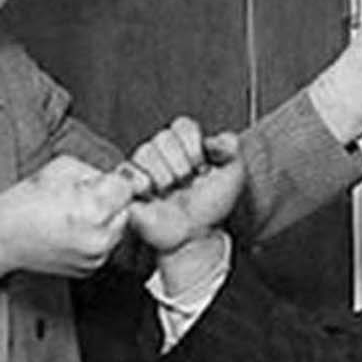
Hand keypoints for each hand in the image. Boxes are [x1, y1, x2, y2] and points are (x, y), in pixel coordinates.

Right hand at [0, 155, 139, 279]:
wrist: (2, 236)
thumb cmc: (26, 201)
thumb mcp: (63, 168)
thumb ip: (97, 172)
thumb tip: (121, 177)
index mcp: (94, 209)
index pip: (127, 188)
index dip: (112, 181)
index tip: (99, 182)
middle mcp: (99, 238)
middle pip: (126, 210)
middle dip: (111, 201)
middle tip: (81, 198)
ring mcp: (95, 257)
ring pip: (118, 230)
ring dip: (105, 220)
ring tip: (74, 215)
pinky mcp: (90, 269)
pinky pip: (105, 247)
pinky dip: (95, 237)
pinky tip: (71, 231)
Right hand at [126, 127, 246, 256]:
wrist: (194, 236)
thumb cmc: (210, 207)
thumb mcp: (234, 175)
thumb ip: (231, 148)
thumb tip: (216, 140)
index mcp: (184, 144)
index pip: (183, 126)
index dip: (193, 147)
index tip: (202, 168)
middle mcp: (162, 152)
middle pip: (163, 138)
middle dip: (181, 166)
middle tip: (185, 184)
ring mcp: (143, 168)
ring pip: (146, 152)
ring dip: (164, 178)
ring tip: (170, 194)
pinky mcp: (128, 185)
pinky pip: (127, 170)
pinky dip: (142, 183)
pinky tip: (153, 196)